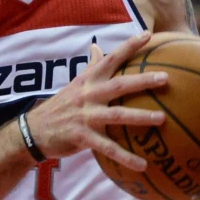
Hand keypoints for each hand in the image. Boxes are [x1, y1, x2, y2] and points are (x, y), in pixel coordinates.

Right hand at [25, 32, 167, 170]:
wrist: (34, 131)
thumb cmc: (61, 106)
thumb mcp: (75, 84)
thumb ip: (90, 67)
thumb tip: (97, 45)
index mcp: (88, 81)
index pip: (111, 59)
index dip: (129, 46)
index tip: (148, 34)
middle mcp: (88, 95)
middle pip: (119, 85)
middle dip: (142, 81)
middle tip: (165, 78)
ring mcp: (85, 116)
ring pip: (117, 115)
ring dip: (141, 117)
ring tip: (162, 118)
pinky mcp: (83, 137)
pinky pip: (108, 148)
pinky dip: (126, 157)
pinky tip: (143, 165)